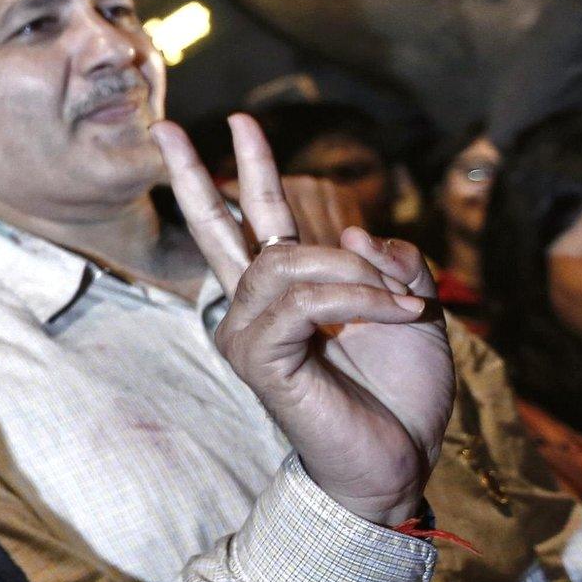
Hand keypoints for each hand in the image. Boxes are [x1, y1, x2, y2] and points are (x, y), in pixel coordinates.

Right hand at [154, 114, 452, 525]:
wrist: (400, 460)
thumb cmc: (402, 392)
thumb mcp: (416, 308)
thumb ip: (391, 264)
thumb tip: (351, 233)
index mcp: (289, 292)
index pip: (255, 222)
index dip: (249, 169)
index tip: (237, 121)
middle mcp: (257, 308)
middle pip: (215, 229)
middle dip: (194, 174)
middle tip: (165, 127)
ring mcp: (251, 334)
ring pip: (284, 263)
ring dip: (355, 275)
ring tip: (403, 304)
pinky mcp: (259, 361)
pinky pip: (300, 302)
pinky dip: (354, 299)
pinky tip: (394, 315)